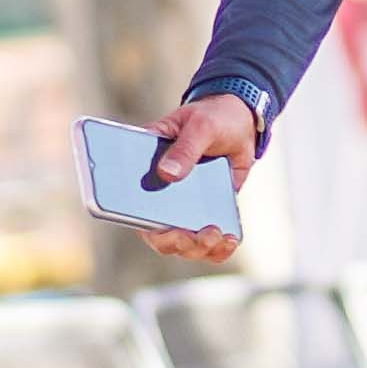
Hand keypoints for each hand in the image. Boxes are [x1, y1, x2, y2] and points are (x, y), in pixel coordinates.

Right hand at [127, 93, 261, 266]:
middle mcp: (158, 195)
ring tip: (217, 235)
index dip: (129, 216)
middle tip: (192, 235)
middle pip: (155, 232)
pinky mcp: (206, 215)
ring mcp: (183, 208)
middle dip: (174, 240)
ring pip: (182, 244)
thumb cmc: (211, 118)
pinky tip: (230, 240)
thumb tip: (166, 173)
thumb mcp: (200, 126)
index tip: (150, 223)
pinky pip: (208, 243)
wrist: (240, 123)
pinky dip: (219, 248)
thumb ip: (185, 148)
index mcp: (146, 168)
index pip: (126, 198)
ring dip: (198, 247)